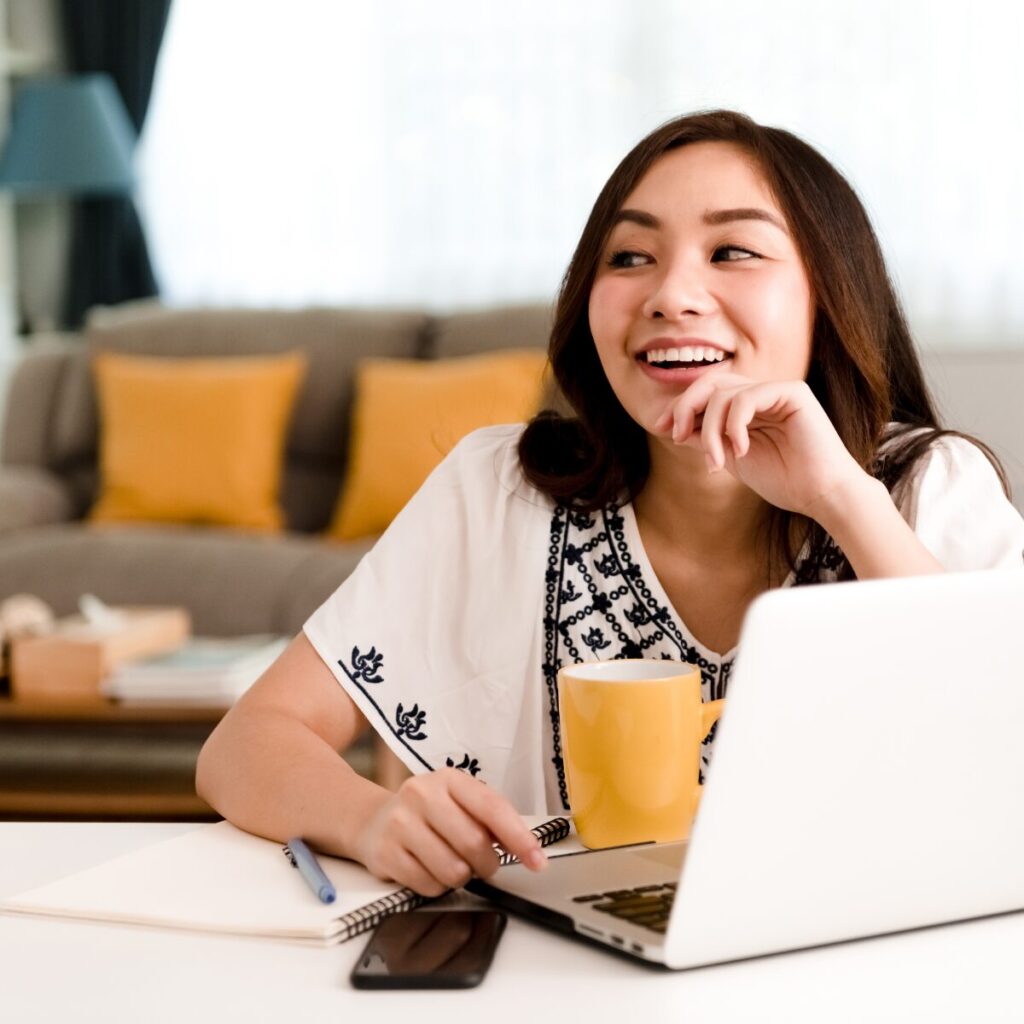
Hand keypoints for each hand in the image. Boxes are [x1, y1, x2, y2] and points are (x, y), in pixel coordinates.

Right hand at [354, 768, 547, 896]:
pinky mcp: (385, 853)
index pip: (493, 808)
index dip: (520, 837)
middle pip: (474, 843)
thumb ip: (490, 820)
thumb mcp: (459, 804)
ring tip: (451, 864)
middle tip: (484, 865)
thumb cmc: (429, 815)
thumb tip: (528, 849)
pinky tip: (428, 870)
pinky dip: (436, 886)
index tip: (538, 861)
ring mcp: (400, 823)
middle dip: (487, 864)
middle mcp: (422, 794)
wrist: (373, 821)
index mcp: (449, 779)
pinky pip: (428, 886)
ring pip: (453, 870)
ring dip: (461, 877)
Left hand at [653, 372, 867, 518]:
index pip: (705, 393)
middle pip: (709, 383)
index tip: (660, 429)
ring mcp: (777, 390)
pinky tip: (740, 450)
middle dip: (685, 407)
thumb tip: (674, 427)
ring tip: (716, 461)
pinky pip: (747, 397)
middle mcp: (760, 393)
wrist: (820, 495)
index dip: (679, 407)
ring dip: (710, 430)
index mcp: (747, 407)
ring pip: (723, 393)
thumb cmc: (784, 481)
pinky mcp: (793, 392)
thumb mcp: (731, 459)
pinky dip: (735, 425)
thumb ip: (706, 439)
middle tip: (675, 435)